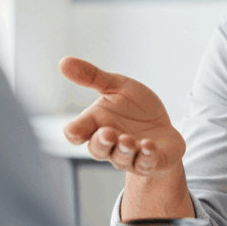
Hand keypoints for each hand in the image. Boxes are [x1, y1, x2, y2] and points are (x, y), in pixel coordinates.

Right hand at [59, 57, 184, 175]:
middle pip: (97, 149)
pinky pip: (145, 163)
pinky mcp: (150, 162)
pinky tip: (148, 146)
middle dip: (101, 142)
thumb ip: (92, 77)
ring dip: (124, 149)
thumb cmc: (135, 107)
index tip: (75, 129)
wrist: (163, 127)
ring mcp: (130, 156)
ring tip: (129, 140)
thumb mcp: (116, 86)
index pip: (77, 133)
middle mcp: (111, 144)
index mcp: (97, 124)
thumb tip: (63, 61)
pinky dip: (146, 156)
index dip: (74, 133)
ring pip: (120, 158)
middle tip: (107, 132)